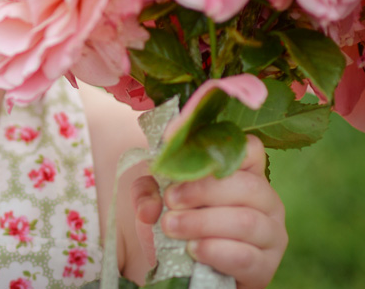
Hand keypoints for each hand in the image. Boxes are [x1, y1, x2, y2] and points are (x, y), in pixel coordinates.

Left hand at [131, 135, 287, 288]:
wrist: (183, 270)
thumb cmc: (178, 223)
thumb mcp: (157, 199)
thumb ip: (148, 190)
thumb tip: (151, 205)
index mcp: (245, 174)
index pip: (250, 149)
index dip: (219, 149)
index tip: (183, 156)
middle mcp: (265, 200)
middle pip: (246, 185)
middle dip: (202, 191)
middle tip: (170, 201)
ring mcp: (270, 234)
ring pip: (246, 221)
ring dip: (202, 223)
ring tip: (171, 227)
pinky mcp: (265, 267)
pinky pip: (245, 257)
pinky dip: (215, 251)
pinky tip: (193, 249)